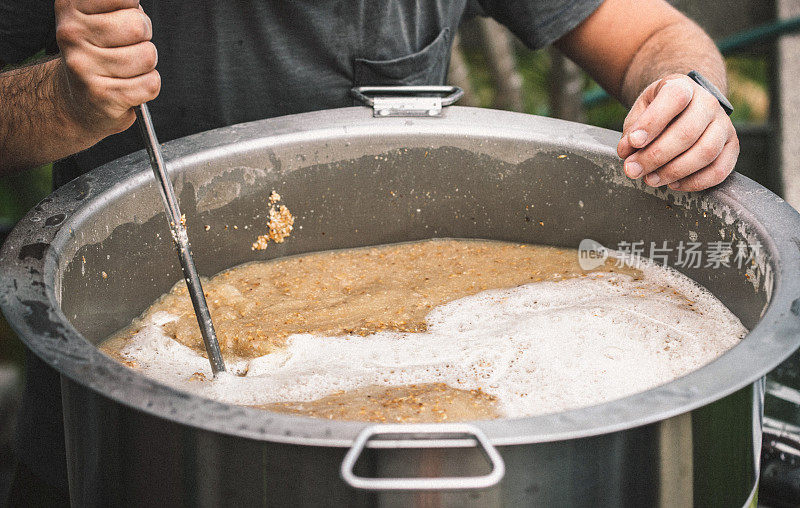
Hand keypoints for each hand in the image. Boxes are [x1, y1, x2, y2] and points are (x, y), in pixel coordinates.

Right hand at [54, 0, 159, 138]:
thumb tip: (137, 6)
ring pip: (147, 56)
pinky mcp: (101, 95)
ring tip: (126, 68)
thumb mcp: (98, 16)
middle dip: (144, 37)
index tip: (121, 20)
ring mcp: (84, 66)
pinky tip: (128, 86)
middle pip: (139, 26)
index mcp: (71, 6)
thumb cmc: (96, 52)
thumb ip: (118, 4)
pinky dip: (148, 87)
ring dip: (146, 65)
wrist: (75, 98)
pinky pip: (150, 84)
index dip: (134, 11)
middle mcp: (72, 33)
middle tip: (128, 47)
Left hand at [617, 74, 738, 191]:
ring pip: (705, 153)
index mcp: (683, 87)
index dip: (652, 123)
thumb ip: (632, 130)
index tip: (634, 142)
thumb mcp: (640, 111)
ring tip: (650, 179)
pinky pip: (720, 170)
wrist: (686, 106)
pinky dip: (695, 182)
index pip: (674, 99)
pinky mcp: (732, 146)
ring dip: (674, 172)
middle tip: (633, 170)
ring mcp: (724, 125)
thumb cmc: (659, 111)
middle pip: (687, 133)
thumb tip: (628, 153)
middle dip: (656, 156)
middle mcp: (708, 103)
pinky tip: (674, 184)